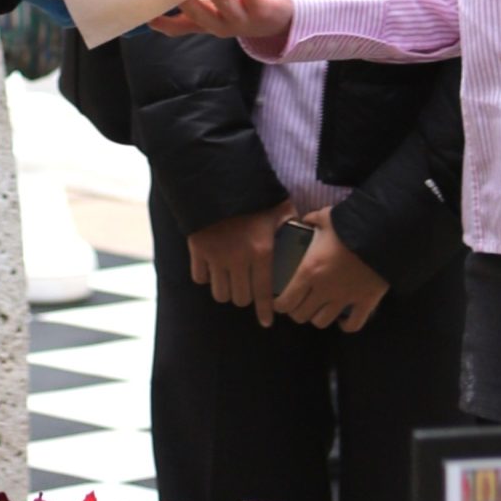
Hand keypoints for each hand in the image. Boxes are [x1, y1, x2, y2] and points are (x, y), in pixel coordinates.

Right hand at [152, 0, 294, 40]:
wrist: (274, 19)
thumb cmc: (235, 7)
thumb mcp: (211, 7)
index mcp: (205, 24)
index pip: (178, 28)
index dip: (161, 21)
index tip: (145, 12)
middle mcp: (220, 26)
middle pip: (200, 15)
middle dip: (186, 0)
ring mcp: (241, 19)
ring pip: (224, 3)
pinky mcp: (260, 7)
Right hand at [187, 200, 296, 326]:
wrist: (217, 178)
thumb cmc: (253, 193)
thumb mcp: (279, 205)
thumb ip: (291, 222)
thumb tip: (303, 232)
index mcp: (261, 251)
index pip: (263, 293)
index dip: (265, 311)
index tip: (267, 321)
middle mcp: (237, 259)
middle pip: (240, 298)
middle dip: (245, 298)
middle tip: (248, 290)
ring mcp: (215, 256)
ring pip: (220, 293)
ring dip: (226, 290)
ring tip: (231, 282)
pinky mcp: (197, 250)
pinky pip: (200, 278)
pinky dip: (206, 277)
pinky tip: (213, 270)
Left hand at [275, 206, 389, 332]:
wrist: (382, 234)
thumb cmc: (349, 225)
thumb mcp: (325, 217)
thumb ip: (311, 220)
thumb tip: (305, 220)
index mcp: (309, 271)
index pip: (286, 301)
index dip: (280, 305)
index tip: (280, 302)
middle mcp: (323, 290)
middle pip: (302, 315)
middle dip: (297, 312)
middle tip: (299, 304)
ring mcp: (345, 299)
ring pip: (323, 322)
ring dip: (318, 317)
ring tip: (318, 309)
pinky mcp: (365, 303)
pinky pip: (353, 324)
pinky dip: (346, 325)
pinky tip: (342, 320)